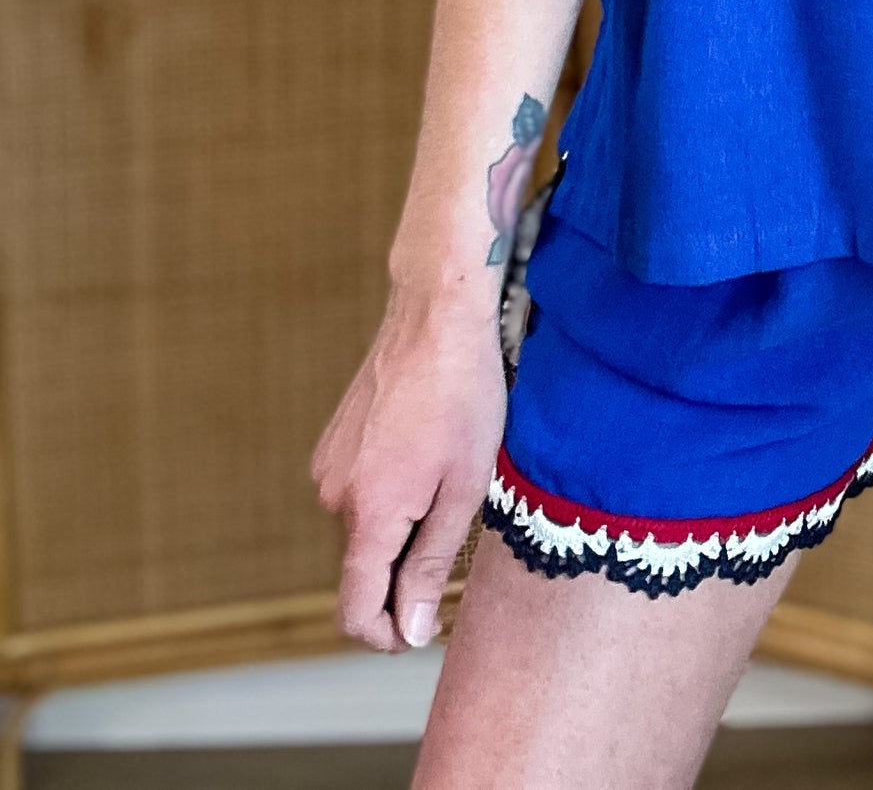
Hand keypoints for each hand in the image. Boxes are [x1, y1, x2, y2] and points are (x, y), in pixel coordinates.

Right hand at [312, 289, 507, 650]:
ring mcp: (327, 468)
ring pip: (359, 534)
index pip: (354, 611)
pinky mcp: (332, 446)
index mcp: (368, 514)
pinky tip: (424, 466)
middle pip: (358, 573)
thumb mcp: (464, 487)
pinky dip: (385, 503)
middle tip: (453, 548)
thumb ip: (429, 565)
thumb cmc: (463, 396)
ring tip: (445, 493)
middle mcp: (333, 496)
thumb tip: (406, 631)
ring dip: (395, 537)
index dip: (386, 636)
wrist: (435, 316)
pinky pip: (355, 498)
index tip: (421, 629)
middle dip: (399, 583)